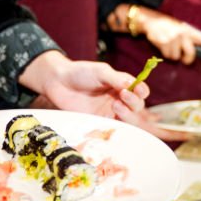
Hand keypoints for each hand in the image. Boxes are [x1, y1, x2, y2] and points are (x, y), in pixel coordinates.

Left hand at [27, 51, 149, 121]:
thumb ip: (117, 79)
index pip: (140, 91)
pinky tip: (111, 118)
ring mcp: (110, 112)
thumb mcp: (101, 72)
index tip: (137, 89)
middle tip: (121, 95)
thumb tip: (133, 85)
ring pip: (129, 120)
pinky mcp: (99, 123)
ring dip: (128, 114)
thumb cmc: (80, 73)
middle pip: (138, 107)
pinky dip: (117, 126)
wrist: (58, 82)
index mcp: (122, 85)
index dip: (142, 91)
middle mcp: (119, 99)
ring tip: (115, 105)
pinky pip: (114, 128)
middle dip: (134, 102)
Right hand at [143, 13, 200, 63]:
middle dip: (187, 59)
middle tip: (183, 58)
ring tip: (169, 45)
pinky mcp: (165, 42)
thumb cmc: (169, 27)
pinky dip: (165, 53)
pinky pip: (168, 56)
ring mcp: (174, 38)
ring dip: (172, 54)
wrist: (153, 21)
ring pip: (176, 57)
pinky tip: (163, 44)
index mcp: (189, 30)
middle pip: (190, 54)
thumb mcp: (181, 29)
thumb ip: (190, 39)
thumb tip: (199, 52)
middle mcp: (183, 34)